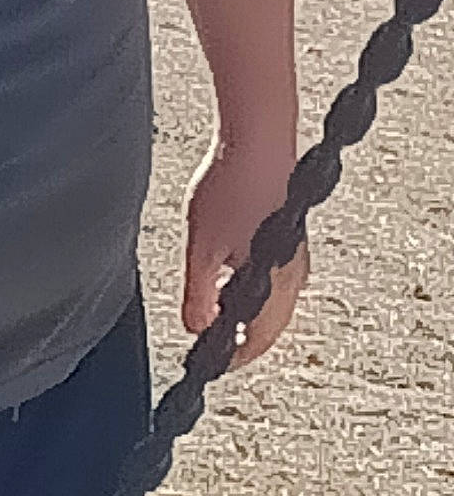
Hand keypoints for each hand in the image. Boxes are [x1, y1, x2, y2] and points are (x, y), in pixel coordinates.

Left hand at [184, 136, 307, 368]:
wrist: (260, 130)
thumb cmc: (232, 182)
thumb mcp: (202, 248)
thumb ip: (199, 296)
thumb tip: (197, 331)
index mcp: (275, 280)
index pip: (261, 338)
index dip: (234, 357)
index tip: (211, 365)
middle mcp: (294, 269)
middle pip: (273, 324)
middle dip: (242, 339)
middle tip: (212, 343)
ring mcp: (297, 250)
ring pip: (277, 301)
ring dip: (250, 314)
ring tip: (218, 311)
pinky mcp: (291, 231)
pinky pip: (278, 277)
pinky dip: (257, 290)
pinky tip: (233, 276)